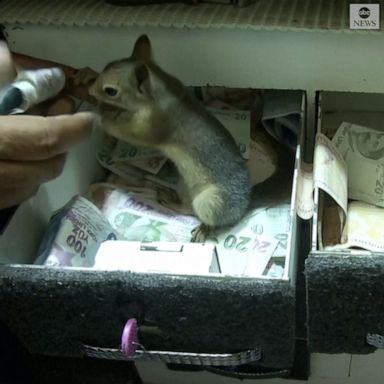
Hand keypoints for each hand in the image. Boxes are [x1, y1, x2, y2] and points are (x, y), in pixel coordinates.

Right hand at [0, 42, 95, 208]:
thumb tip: (6, 58)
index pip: (44, 139)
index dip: (72, 129)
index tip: (90, 119)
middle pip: (46, 167)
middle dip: (63, 146)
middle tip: (67, 122)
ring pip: (33, 184)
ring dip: (45, 162)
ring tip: (45, 139)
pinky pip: (13, 196)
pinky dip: (25, 178)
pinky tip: (18, 161)